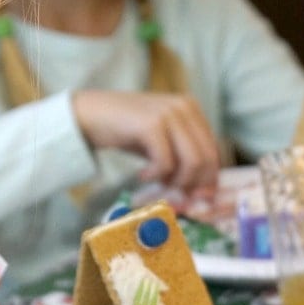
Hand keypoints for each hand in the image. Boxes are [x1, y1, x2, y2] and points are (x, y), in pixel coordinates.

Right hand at [72, 89, 219, 190]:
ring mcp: (169, 114)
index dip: (207, 179)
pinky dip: (156, 176)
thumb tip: (201, 191)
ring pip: (192, 162)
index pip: (213, 151)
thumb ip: (181, 159)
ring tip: (157, 183)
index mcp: (191, 108)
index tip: (192, 197)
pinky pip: (166, 163)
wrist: (90, 114)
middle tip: (173, 194)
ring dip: (176, 182)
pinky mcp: (151, 125)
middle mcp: (185, 107)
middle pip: (206, 159)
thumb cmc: (126, 131)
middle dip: (192, 185)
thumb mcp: (160, 142)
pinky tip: (142, 174)